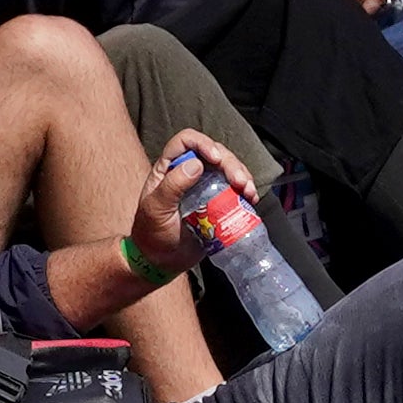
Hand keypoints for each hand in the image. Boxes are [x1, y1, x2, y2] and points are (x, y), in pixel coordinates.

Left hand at [131, 127, 256, 279]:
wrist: (160, 261)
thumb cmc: (152, 234)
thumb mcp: (156, 209)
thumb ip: (172, 186)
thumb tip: (196, 164)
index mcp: (169, 169)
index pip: (186, 141)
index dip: (202, 143)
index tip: (215, 159)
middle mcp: (189, 173)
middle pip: (215, 153)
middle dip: (231, 163)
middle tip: (239, 182)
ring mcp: (206, 188)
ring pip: (229, 169)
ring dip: (243, 176)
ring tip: (248, 192)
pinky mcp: (220, 203)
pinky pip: (236, 190)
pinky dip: (247, 191)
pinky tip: (251, 199)